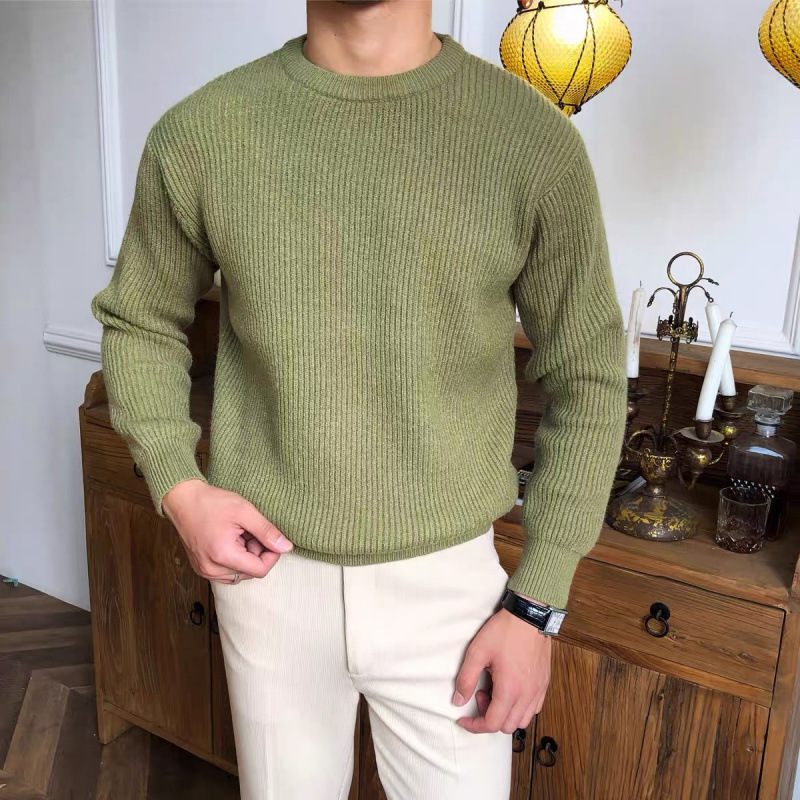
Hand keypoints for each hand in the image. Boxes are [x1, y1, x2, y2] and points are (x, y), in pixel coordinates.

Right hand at [162, 479, 292, 582]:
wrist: (182, 500)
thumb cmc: (211, 502)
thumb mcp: (244, 511)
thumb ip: (267, 531)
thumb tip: (286, 547)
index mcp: (223, 556)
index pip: (260, 570)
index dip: (272, 555)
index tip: (271, 538)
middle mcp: (212, 569)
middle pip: (250, 572)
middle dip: (257, 553)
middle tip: (251, 530)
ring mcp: (205, 570)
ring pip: (239, 573)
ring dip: (246, 557)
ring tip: (240, 534)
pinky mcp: (201, 568)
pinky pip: (227, 571)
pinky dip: (234, 558)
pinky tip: (231, 540)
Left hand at [452, 596, 551, 733]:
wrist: (530, 616)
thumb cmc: (504, 631)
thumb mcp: (477, 651)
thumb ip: (466, 678)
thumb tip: (458, 700)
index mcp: (509, 689)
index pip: (492, 724)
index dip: (475, 726)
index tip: (464, 719)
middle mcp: (527, 695)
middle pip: (507, 727)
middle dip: (489, 717)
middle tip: (481, 693)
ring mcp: (538, 690)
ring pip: (522, 721)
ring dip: (506, 714)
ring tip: (496, 691)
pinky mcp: (544, 684)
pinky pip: (534, 709)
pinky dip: (520, 708)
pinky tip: (511, 689)